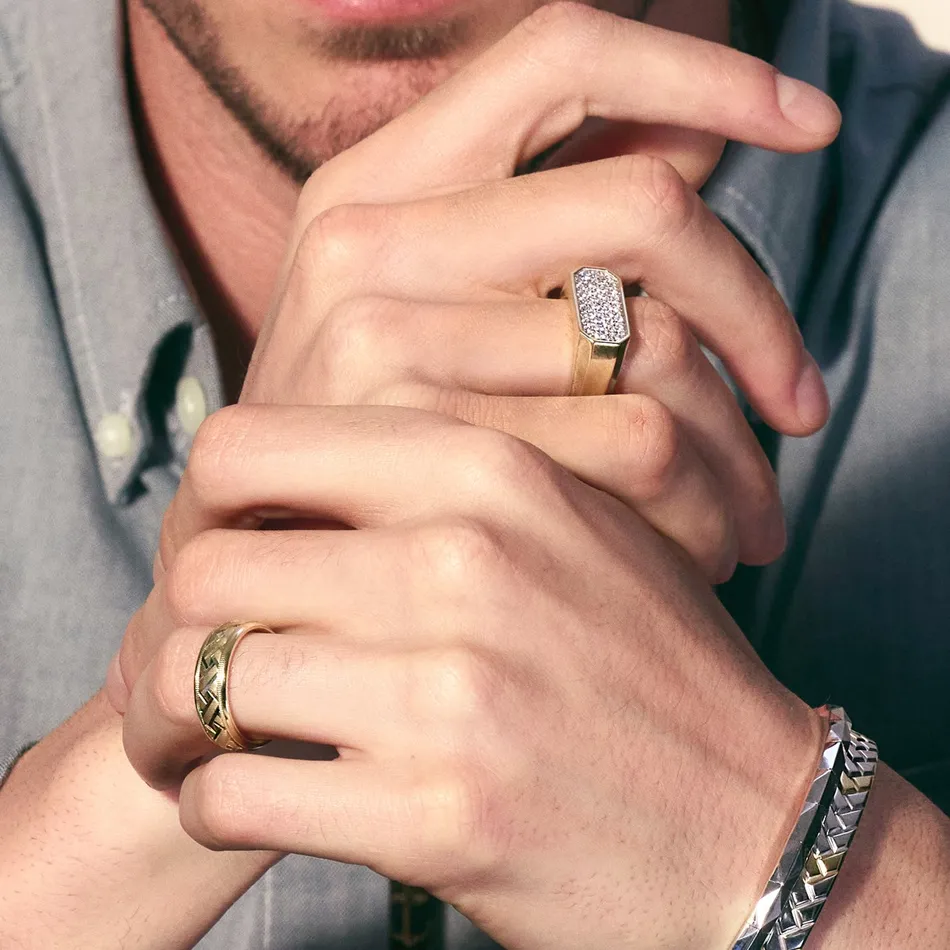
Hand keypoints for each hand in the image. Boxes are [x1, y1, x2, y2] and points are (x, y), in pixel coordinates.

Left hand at [117, 403, 824, 949]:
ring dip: (171, 722)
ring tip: (195, 739)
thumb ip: (436, 479)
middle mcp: (463, 559)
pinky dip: (212, 802)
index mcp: (487, 466)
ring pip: (194, 680)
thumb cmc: (644, 663)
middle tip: (181, 665)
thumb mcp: (567, 523)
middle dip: (171, 624)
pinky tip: (250, 796)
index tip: (220, 553)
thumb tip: (275, 481)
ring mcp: (451, 691)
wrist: (748, 817)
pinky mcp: (440, 818)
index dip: (205, 505)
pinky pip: (230, 795)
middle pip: (204, 565)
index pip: (246, 445)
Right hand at [239, 3, 839, 581]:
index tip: (810, 124)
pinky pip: (627, 439)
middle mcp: (366, 236)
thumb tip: (699, 143)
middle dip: (759, 310)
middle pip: (644, 206)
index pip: (563, 54)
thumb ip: (544, 223)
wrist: (242, 554)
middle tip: (801, 406)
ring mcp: (378, 337)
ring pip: (651, 341)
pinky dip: (697, 495)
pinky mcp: (413, 445)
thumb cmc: (358, 439)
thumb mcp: (418, 311)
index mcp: (377, 177)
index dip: (703, 71)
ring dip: (736, 436)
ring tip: (752, 513)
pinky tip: (698, 544)